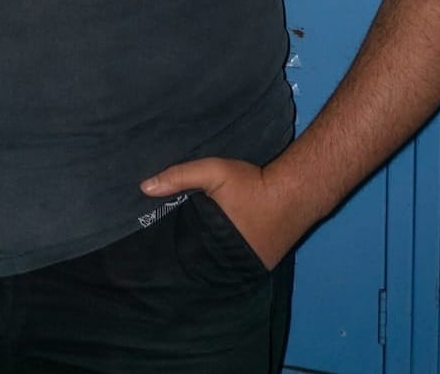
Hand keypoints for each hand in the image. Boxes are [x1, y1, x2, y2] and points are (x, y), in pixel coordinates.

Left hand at [141, 156, 303, 270]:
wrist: (295, 192)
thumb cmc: (251, 183)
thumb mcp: (213, 171)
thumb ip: (179, 177)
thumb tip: (144, 188)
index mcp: (212, 242)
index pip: (183, 251)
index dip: (171, 245)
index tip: (153, 241)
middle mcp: (228, 262)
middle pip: (200, 260)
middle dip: (188, 252)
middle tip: (170, 243)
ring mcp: (247, 267)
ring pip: (218, 264)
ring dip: (208, 256)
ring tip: (192, 245)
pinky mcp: (262, 266)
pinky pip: (237, 264)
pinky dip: (227, 257)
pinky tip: (218, 246)